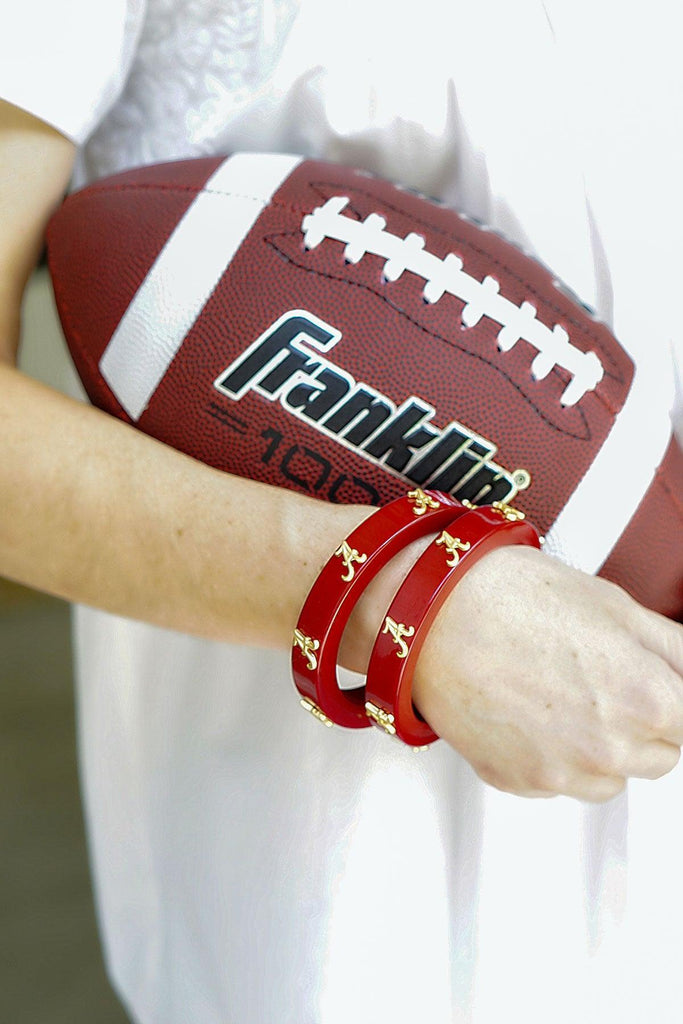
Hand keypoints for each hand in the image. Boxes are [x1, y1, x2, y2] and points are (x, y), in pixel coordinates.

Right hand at [411, 546, 682, 801]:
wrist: (429, 615)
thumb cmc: (508, 597)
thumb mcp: (612, 603)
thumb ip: (670, 647)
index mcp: (646, 699)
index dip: (671, 696)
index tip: (652, 684)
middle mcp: (609, 750)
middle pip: (661, 756)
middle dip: (645, 723)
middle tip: (602, 677)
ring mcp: (562, 774)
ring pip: (611, 778)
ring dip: (602, 748)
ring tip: (560, 693)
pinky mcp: (519, 783)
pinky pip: (559, 781)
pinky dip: (553, 755)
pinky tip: (528, 708)